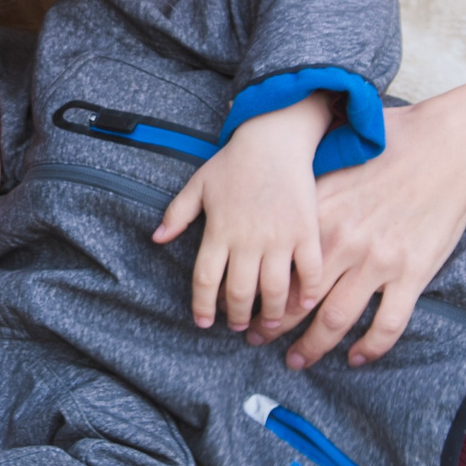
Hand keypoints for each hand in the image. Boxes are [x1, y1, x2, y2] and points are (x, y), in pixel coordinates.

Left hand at [154, 93, 329, 331]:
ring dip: (271, 314)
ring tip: (267, 324)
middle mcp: (248, 238)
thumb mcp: (198, 184)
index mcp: (219, 229)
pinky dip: (307, 291)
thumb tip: (156, 239)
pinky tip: (303, 302)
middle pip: (240, 293)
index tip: (204, 322)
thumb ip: (177, 214)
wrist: (275, 139)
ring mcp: (279, 237)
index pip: (206, 279)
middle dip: (238, 318)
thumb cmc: (234, 162)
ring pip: (275, 290)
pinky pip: (309, 270)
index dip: (203, 306)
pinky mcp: (306, 231)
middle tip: (239, 327)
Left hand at [247, 46, 465, 368]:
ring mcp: (378, 261)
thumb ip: (311, 190)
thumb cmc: (393, 144)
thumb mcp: (337, 161)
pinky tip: (358, 358)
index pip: (278, 265)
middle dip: (273, 327)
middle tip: (258, 340)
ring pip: (335, 320)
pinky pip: (386, 324)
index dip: (258, 292)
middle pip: (297, 300)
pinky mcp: (412, 273)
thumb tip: (280, 204)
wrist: (447, 144)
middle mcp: (343, 242)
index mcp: (319, 213)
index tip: (248, 305)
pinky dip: (370, 347)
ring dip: (313, 346)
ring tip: (299, 359)